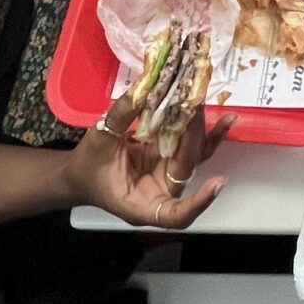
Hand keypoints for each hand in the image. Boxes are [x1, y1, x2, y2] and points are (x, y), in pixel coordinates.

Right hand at [67, 85, 234, 228]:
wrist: (80, 174)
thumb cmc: (87, 169)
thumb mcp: (98, 142)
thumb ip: (121, 117)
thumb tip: (144, 89)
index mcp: (142, 205)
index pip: (176, 214)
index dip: (199, 201)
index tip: (217, 182)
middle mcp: (161, 193)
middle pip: (186, 168)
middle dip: (194, 137)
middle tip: (194, 105)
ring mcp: (168, 175)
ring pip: (193, 155)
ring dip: (203, 130)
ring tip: (212, 106)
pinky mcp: (169, 158)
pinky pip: (189, 145)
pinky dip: (201, 130)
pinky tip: (222, 117)